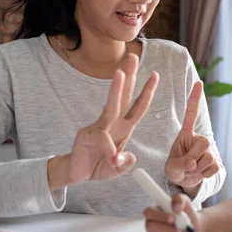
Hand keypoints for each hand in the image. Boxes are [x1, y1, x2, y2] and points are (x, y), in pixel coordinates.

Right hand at [48, 54, 158, 189]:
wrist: (76, 174)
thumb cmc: (97, 166)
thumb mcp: (117, 169)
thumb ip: (125, 164)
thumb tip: (128, 157)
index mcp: (123, 127)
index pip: (138, 106)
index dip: (147, 92)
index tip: (155, 75)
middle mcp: (112, 123)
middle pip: (124, 96)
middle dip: (130, 76)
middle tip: (133, 56)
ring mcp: (99, 127)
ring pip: (111, 106)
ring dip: (116, 89)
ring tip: (120, 73)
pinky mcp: (87, 135)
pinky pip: (103, 138)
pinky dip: (109, 149)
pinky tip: (111, 159)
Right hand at [144, 194, 202, 231]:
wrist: (195, 228)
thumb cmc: (186, 213)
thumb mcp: (186, 201)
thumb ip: (179, 199)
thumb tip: (175, 208)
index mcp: (155, 212)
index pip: (148, 212)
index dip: (159, 216)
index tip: (173, 218)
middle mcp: (151, 224)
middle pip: (149, 227)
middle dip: (166, 228)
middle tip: (179, 227)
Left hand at [165, 81, 218, 191]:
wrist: (185, 182)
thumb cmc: (175, 169)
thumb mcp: (171, 168)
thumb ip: (179, 164)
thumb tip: (192, 163)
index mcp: (185, 134)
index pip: (191, 114)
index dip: (195, 98)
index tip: (199, 82)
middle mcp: (199, 138)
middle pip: (203, 143)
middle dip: (193, 157)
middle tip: (185, 165)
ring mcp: (209, 149)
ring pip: (208, 157)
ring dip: (197, 169)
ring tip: (190, 170)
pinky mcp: (216, 161)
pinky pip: (213, 167)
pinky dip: (204, 174)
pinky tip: (199, 174)